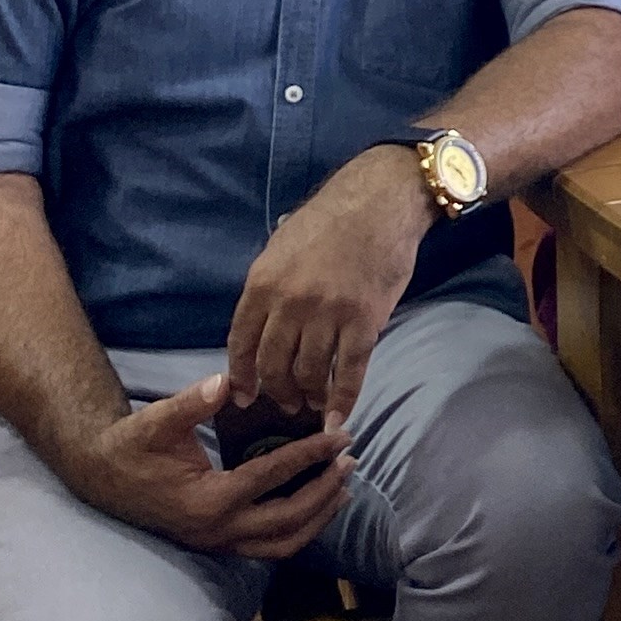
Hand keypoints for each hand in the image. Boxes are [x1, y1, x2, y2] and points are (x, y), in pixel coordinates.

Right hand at [76, 375, 351, 559]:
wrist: (102, 476)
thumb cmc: (132, 446)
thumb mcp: (158, 420)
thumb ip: (193, 402)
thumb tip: (227, 380)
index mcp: (207, 501)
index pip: (272, 478)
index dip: (310, 455)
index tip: (341, 435)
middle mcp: (217, 530)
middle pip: (289, 521)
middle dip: (326, 491)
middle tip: (351, 459)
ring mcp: (218, 542)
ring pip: (284, 544)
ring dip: (319, 518)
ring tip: (345, 487)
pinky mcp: (219, 543)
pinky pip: (270, 546)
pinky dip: (300, 530)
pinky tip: (318, 506)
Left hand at [223, 148, 429, 426]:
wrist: (379, 202)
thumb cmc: (329, 221)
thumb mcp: (280, 247)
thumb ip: (268, 287)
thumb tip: (260, 324)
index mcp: (263, 284)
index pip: (241, 343)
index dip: (241, 376)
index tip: (243, 396)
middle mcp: (290, 304)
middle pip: (273, 365)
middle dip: (276, 392)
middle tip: (285, 403)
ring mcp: (328, 315)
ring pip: (309, 373)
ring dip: (308, 397)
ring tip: (313, 405)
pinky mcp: (364, 321)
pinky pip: (348, 371)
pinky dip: (343, 400)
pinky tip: (338, 418)